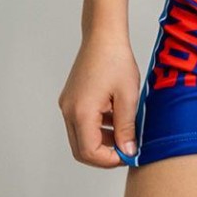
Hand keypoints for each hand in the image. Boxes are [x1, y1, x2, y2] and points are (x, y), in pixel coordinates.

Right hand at [58, 31, 140, 167]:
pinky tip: (116, 118)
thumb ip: (127, 128)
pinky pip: (81, 123)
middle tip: (126, 151)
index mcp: (81, 112)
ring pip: (81, 137)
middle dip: (104, 155)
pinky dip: (97, 128)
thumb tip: (129, 152)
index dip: (109, 160)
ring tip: (125, 132)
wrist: (103, 35)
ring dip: (101, 141)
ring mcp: (68, 105)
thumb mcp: (128, 97)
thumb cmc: (116, 60)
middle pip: (81, 149)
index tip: (128, 155)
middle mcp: (69, 111)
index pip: (89, 152)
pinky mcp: (71, 99)